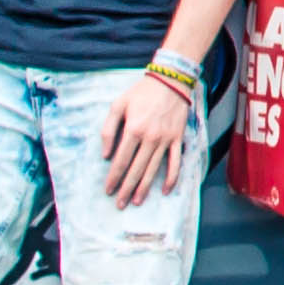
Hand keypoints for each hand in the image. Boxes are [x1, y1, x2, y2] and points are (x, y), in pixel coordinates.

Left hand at [96, 70, 193, 207]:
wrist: (170, 80)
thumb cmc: (141, 92)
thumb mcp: (117, 105)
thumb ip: (108, 130)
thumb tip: (105, 155)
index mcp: (133, 130)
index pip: (121, 161)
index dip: (113, 177)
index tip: (108, 190)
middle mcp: (149, 138)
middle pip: (136, 169)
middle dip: (126, 189)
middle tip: (119, 204)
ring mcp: (165, 140)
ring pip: (153, 169)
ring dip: (144, 187)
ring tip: (137, 201)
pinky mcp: (177, 139)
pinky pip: (175, 162)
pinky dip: (171, 177)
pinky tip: (166, 190)